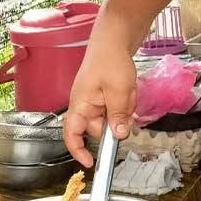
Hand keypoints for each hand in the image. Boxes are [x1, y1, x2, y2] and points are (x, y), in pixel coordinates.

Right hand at [64, 43, 136, 166]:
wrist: (114, 38)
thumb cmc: (111, 61)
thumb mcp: (118, 91)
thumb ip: (118, 116)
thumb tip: (118, 136)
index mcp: (80, 105)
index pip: (71, 134)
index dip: (77, 151)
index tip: (90, 162)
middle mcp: (84, 104)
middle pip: (100, 127)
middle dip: (117, 120)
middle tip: (127, 102)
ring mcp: (95, 98)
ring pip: (113, 116)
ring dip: (124, 108)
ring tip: (128, 89)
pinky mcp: (105, 93)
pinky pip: (117, 106)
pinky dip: (126, 101)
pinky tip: (129, 88)